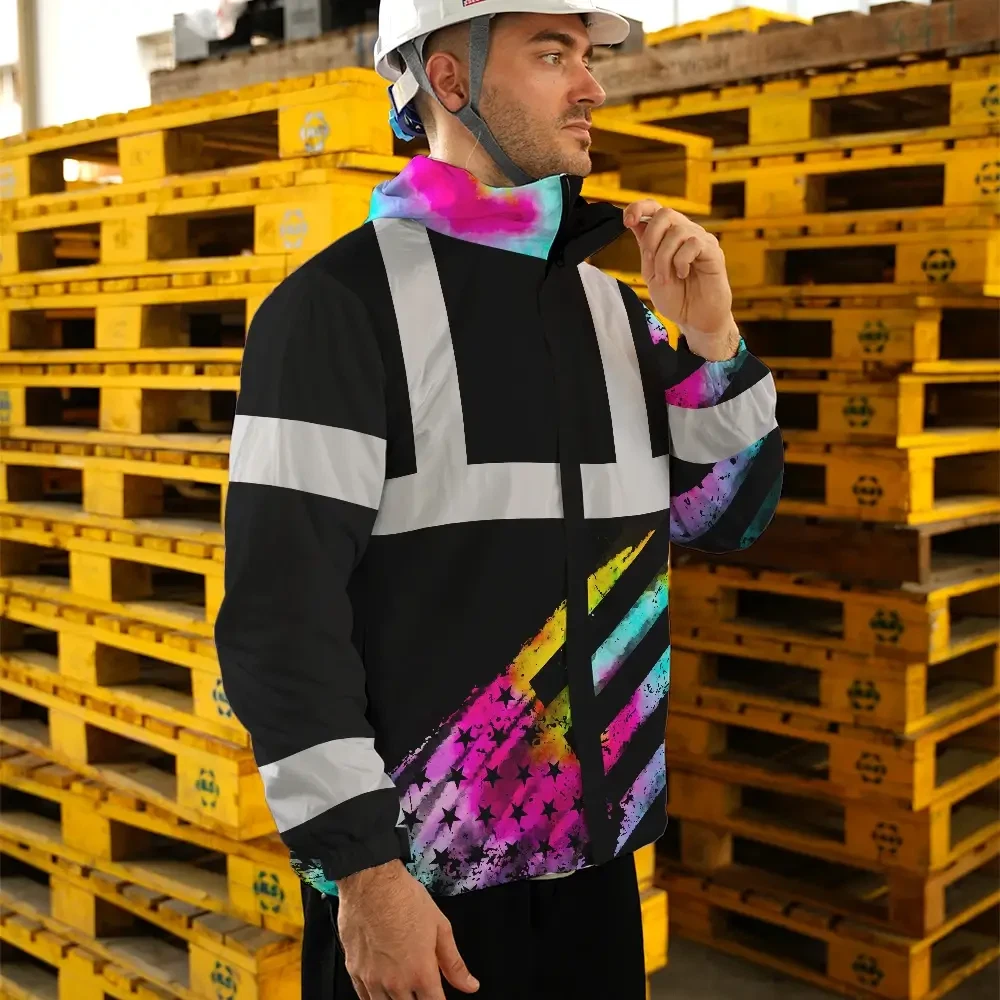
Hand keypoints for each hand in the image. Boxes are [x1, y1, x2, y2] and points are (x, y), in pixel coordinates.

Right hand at [336, 861, 478, 998]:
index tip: (438, 997)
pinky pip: (365, 998)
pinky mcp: (354, 972)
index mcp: (421, 973)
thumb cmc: (406, 900)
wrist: (371, 883)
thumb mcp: (440, 927)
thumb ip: (454, 963)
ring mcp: (372, 980)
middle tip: (421, 989)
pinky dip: (376, 999)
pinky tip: (383, 991)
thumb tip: (470, 986)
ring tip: (404, 991)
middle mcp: (396, 983)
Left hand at [624, 202, 738, 360]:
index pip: (655, 208)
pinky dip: (681, 261)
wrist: (695, 319)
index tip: (627, 221)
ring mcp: (700, 239)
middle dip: (651, 238)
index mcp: (667, 237)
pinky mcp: (713, 250)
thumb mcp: (651, 273)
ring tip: (667, 278)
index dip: (639, 208)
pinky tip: (683, 274)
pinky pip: (693, 243)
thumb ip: (645, 249)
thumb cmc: (676, 298)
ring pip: (677, 231)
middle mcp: (685, 233)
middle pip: (665, 213)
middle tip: (650, 262)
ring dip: (664, 257)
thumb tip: (634, 223)